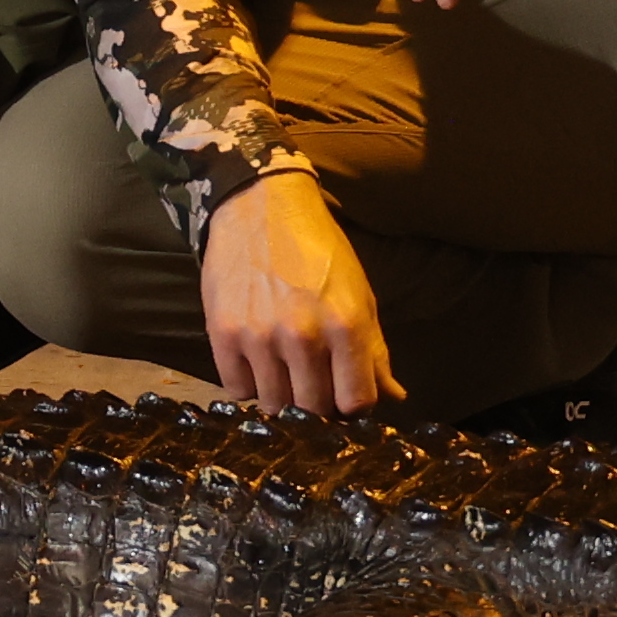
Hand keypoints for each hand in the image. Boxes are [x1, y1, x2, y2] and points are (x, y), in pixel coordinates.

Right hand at [200, 171, 390, 415]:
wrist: (259, 207)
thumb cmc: (318, 250)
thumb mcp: (359, 294)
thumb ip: (374, 351)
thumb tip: (394, 397)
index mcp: (346, 325)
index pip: (356, 402)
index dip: (353, 407)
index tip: (345, 396)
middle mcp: (303, 335)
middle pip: (313, 410)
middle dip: (318, 405)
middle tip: (314, 385)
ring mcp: (259, 337)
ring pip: (274, 405)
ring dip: (282, 396)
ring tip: (285, 371)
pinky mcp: (223, 334)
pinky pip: (238, 389)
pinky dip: (249, 384)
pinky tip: (258, 361)